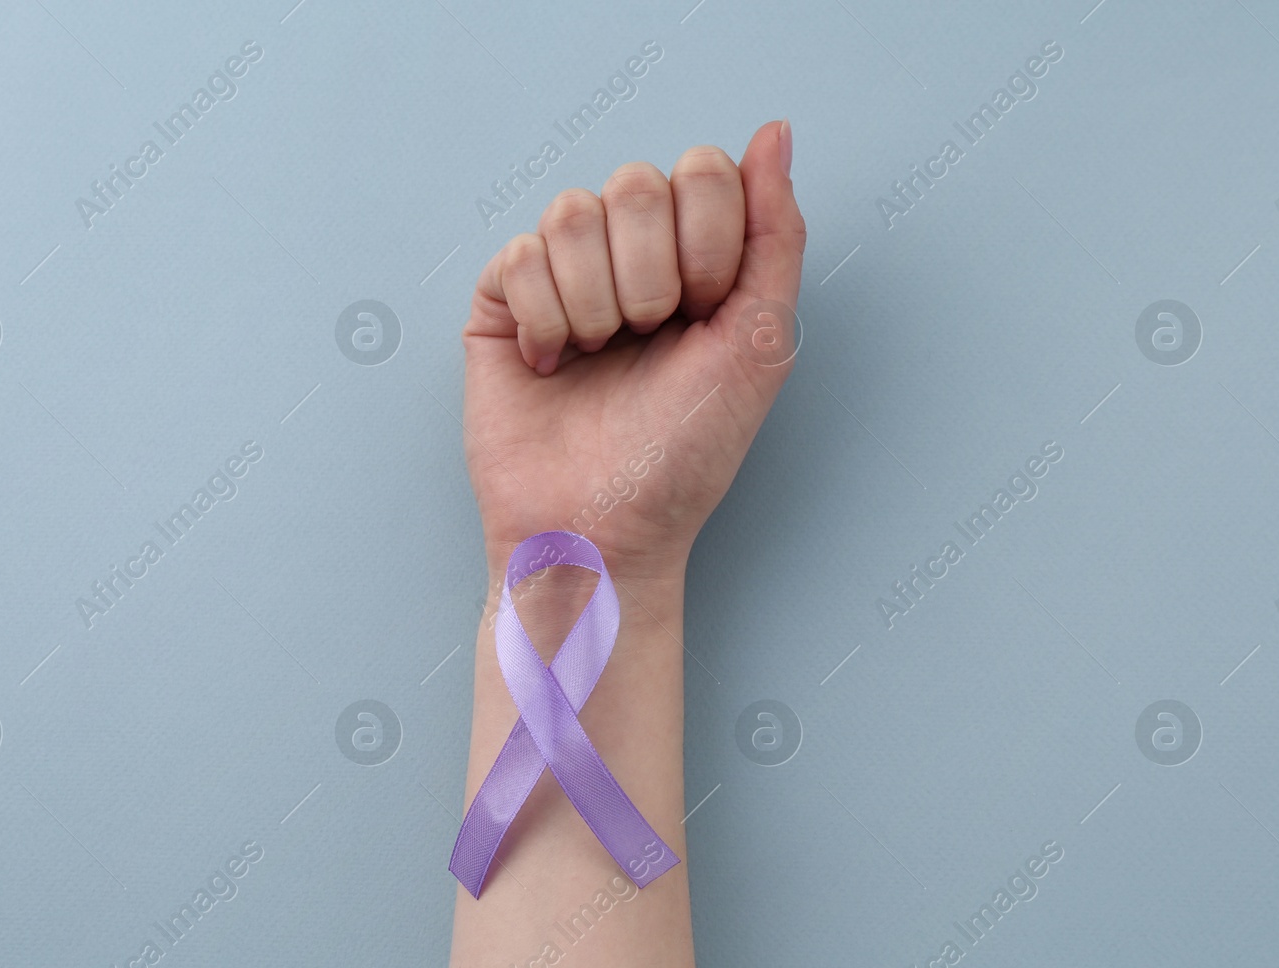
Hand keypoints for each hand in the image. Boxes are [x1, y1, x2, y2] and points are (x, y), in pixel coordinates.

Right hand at [462, 119, 805, 583]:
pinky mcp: (503, 302)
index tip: (705, 317)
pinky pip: (519, 254)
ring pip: (573, 211)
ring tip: (599, 356)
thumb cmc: (682, 455)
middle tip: (649, 340)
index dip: (707, 243)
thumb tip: (774, 131)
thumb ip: (776, 233)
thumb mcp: (760, 345)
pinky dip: (544, 317)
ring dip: (597, 301)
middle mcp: (630, 256)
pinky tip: (552, 362)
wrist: (601, 525)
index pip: (704, 171)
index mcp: (698, 257)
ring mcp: (563, 275)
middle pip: (637, 182)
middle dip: (652, 275)